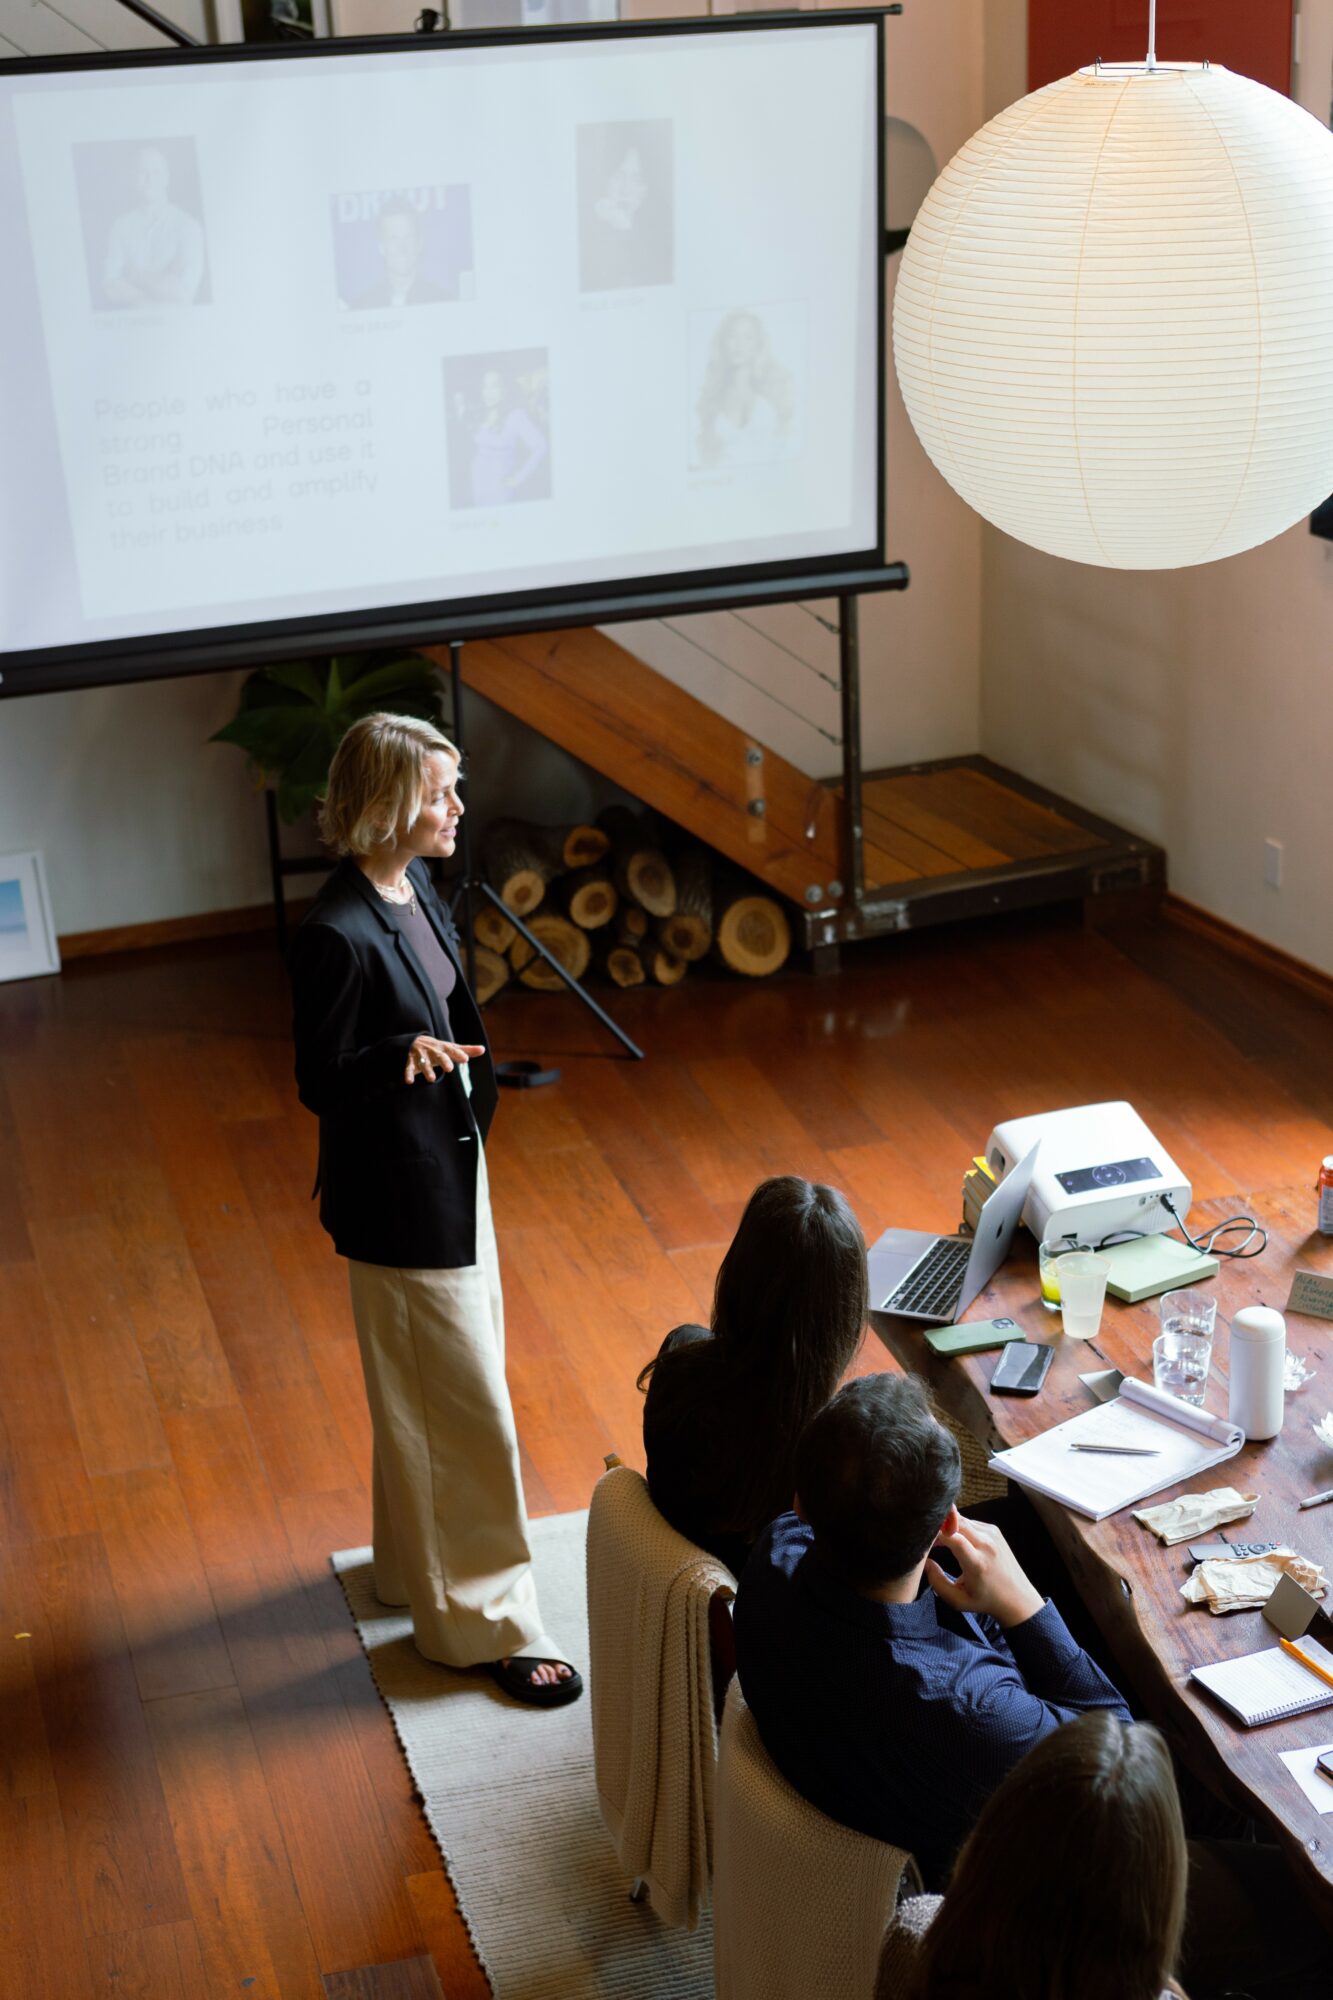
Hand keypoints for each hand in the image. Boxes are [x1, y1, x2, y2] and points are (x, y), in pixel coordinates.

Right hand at [405, 1035, 484, 1084]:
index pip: (452, 1050)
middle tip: (449, 1069)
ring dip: (427, 1070)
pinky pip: (409, 1068)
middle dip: (443, 1061)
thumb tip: (482, 1049)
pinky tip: (409, 1081)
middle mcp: (432, 1051)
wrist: (413, 1041)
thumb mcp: (450, 1047)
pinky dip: (408, 1074)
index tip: (466, 1059)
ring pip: (424, 1063)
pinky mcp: (411, 1062)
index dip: (458, 1054)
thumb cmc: (436, 1048)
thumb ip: (466, 1050)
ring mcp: (421, 1056)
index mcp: (443, 1048)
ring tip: (432, 1079)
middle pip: (439, 1056)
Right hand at [924, 1515, 1043, 1629]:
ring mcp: (992, 1534)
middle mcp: (986, 1545)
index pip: (953, 1536)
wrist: (1017, 1598)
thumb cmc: (985, 1601)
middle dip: (939, 1527)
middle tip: (930, 1541)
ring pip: (962, 1520)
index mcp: (977, 1563)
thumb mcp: (958, 1600)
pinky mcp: (994, 1530)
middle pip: (955, 1521)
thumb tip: (926, 1562)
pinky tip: (957, 1542)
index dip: (936, 1534)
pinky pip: (970, 1522)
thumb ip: (937, 1582)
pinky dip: (959, 1528)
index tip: (925, 1541)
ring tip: (941, 1544)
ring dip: (948, 1527)